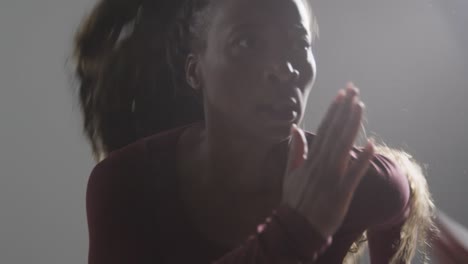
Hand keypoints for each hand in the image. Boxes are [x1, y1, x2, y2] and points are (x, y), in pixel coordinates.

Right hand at [281, 83, 374, 236]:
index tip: (341, 94)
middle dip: (345, 110)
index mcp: (310, 159)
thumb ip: (295, 150)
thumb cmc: (295, 200)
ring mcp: (332, 177)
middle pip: (335, 132)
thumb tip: (295, 128)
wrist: (298, 227)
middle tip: (354, 90)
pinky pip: (354, 173)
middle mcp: (321, 164)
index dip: (333, 111)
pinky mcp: (342, 191)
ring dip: (352, 125)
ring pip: (344, 146)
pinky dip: (362, 159)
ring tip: (360, 105)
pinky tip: (371, 144)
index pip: (324, 129)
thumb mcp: (290, 173)